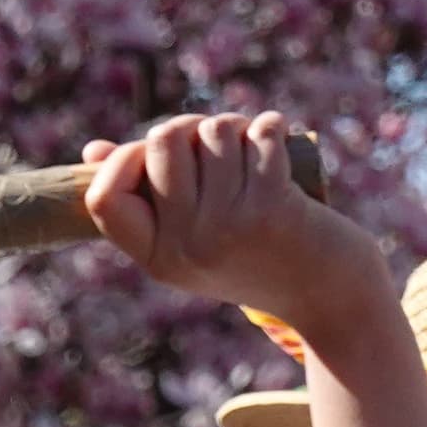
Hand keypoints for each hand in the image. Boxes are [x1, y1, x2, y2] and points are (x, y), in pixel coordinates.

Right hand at [82, 113, 397, 343]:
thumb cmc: (259, 260)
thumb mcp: (194, 242)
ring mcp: (230, 227)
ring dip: (235, 126)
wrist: (333, 300)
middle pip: (161, 142)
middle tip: (219, 141)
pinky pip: (259, 135)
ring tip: (253, 145)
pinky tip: (277, 136)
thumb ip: (149, 201)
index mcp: (159, 258)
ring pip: (213, 132)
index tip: (154, 154)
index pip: (104, 198)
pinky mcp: (274, 207)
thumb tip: (94, 151)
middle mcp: (188, 246)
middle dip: (191, 128)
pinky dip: (270, 127)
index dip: (123, 161)